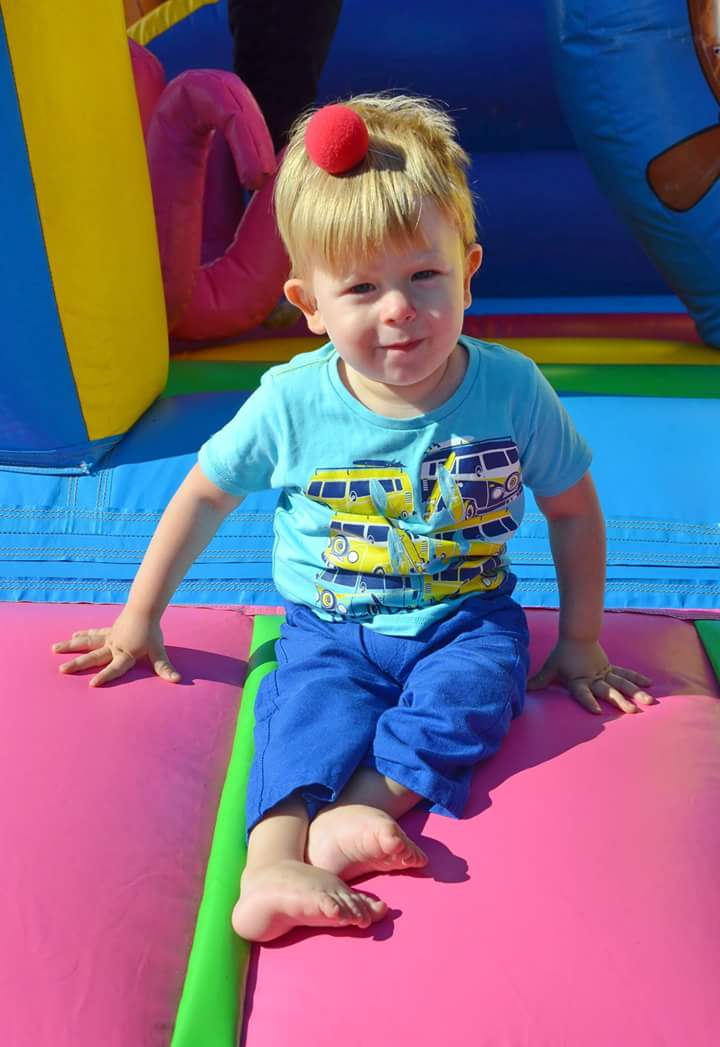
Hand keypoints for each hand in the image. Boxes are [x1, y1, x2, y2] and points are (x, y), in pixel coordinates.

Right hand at [52, 609, 180, 686]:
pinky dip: (83, 634)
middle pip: (94, 656)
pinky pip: (93, 633)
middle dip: (78, 664)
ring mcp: (109, 638)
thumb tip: (178, 680)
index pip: (115, 668)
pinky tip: (73, 635)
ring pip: (87, 642)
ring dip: (71, 646)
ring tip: (55, 649)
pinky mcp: (108, 631)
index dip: (105, 676)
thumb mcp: (159, 652)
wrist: (146, 609)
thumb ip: (165, 668)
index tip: (93, 684)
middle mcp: (113, 646)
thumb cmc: (152, 632)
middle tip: (63, 670)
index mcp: (125, 654)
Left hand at [527, 638, 653, 714]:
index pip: (582, 693)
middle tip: (633, 711)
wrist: (576, 635)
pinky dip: (636, 678)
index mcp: (578, 680)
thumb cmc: (562, 655)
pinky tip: (649, 685)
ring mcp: (604, 673)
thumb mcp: (550, 669)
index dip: (588, 701)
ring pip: (621, 684)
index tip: (595, 711)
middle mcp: (593, 678)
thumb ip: (539, 681)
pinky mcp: (610, 669)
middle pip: (608, 691)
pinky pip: (625, 674)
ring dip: (635, 693)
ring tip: (649, 703)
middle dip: (620, 701)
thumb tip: (523, 690)